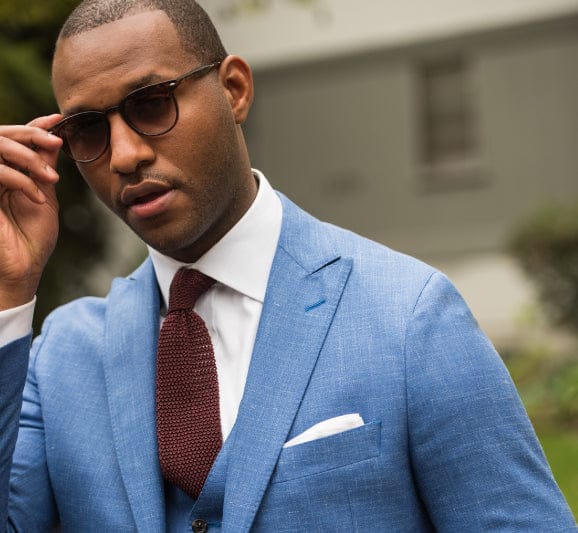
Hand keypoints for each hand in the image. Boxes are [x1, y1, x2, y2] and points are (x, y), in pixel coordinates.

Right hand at [0, 114, 62, 309]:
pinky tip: (38, 197)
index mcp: (7, 172)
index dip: (34, 126)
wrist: (23, 270)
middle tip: (56, 141)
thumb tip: (53, 140)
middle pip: (2, 135)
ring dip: (28, 158)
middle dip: (31, 134)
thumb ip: (44, 169)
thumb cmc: (33, 238)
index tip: (58, 121)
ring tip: (51, 179)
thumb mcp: (45, 197)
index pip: (14, 138)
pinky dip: (20, 180)